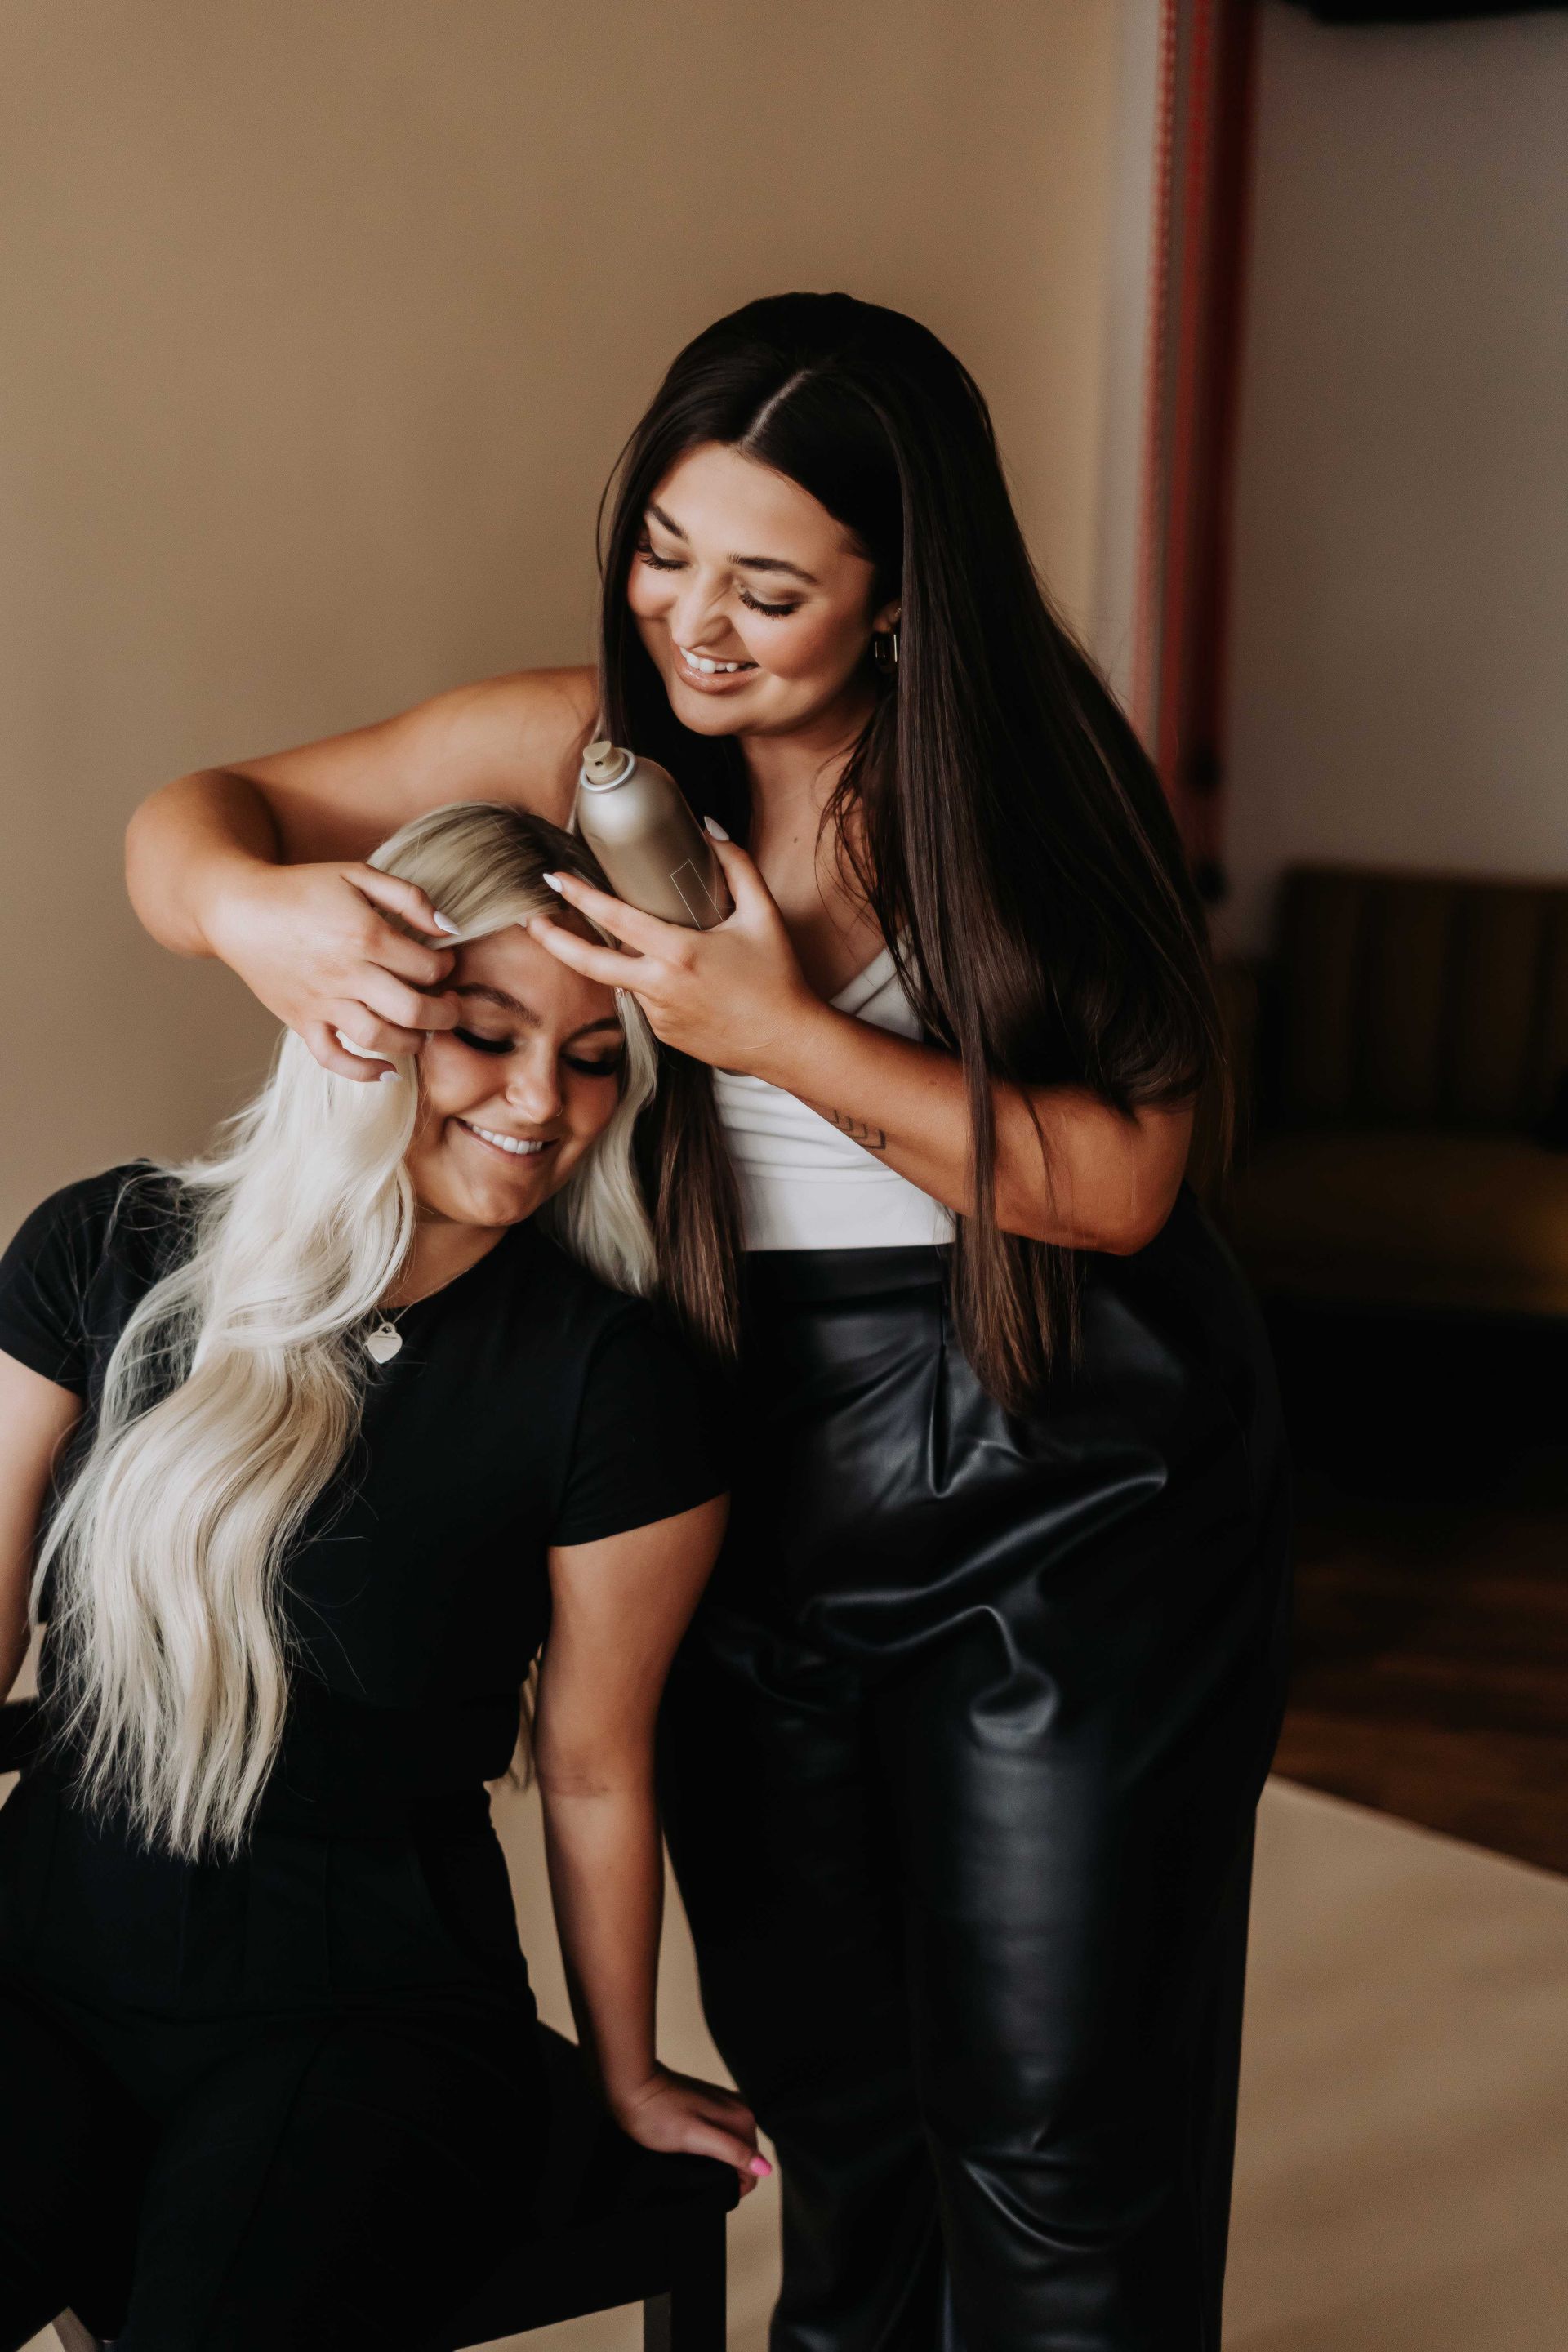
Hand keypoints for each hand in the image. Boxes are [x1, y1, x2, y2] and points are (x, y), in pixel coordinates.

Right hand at [205, 859, 460, 1079]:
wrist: (239, 909)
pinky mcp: (301, 1021)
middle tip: (451, 1006)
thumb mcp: (357, 875)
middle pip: (414, 1010)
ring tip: (425, 1032)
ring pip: (380, 1038)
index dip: (447, 967)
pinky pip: (334, 1059)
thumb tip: (450, 928)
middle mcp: (347, 974)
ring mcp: (322, 1002)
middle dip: (445, 1014)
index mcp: (366, 935)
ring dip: (414, 1043)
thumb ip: (409, 897)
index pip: (428, 967)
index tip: (445, 963)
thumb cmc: (302, 889)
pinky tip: (389, 1071)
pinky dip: (364, 1073)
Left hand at [529, 828, 825, 1080]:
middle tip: (529, 919)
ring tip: (681, 957)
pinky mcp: (663, 1035)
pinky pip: (644, 1000)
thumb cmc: (778, 979)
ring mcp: (657, 1015)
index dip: (580, 897)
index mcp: (679, 953)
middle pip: (588, 963)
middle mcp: (660, 987)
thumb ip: (737, 865)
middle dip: (552, 940)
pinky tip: (694, 985)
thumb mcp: (763, 915)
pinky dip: (654, 984)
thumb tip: (710, 826)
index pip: (615, 920)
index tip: (554, 879)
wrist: (787, 1043)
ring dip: (631, 960)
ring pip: (624, 979)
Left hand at [609, 2064, 771, 2195]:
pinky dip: (709, 2149)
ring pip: (732, 2148)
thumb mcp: (696, 2138)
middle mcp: (739, 2109)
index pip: (754, 2167)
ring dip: (717, 2161)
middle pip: (745, 2157)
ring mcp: (724, 2106)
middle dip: (727, 2172)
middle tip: (697, 2173)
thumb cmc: (657, 2114)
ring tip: (691, 2162)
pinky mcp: (708, 2106)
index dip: (734, 2185)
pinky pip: (720, 2137)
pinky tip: (690, 2151)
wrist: (632, 2088)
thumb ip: (732, 2151)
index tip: (709, 2186)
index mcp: (741, 2118)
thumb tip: (764, 2168)